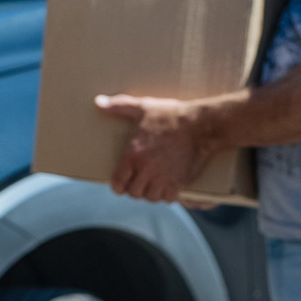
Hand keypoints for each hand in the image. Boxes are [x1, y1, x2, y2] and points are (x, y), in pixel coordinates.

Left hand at [95, 94, 217, 203]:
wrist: (201, 126)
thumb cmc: (171, 116)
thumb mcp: (143, 107)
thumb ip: (119, 106)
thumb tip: (99, 102)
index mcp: (133, 155)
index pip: (118, 181)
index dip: (117, 185)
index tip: (120, 185)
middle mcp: (146, 170)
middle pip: (134, 192)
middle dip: (134, 189)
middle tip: (137, 183)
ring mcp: (163, 178)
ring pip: (151, 197)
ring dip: (150, 193)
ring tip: (151, 186)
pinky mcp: (180, 183)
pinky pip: (168, 198)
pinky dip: (167, 195)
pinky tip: (167, 188)